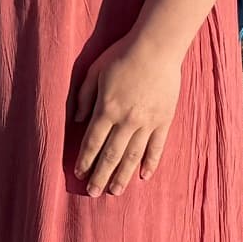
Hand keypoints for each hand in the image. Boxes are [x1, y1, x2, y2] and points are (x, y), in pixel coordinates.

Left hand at [73, 32, 181, 196]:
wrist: (156, 49)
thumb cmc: (120, 56)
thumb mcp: (94, 72)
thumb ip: (84, 97)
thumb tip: (78, 120)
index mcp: (107, 108)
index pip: (93, 141)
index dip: (85, 159)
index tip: (78, 173)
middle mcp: (127, 120)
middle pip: (111, 154)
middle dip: (100, 175)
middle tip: (93, 193)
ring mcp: (147, 122)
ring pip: (133, 156)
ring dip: (122, 176)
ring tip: (115, 192)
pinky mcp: (164, 120)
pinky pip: (157, 147)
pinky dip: (150, 163)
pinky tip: (143, 176)